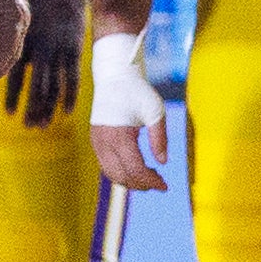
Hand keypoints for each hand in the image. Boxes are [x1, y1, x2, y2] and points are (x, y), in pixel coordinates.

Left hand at [4, 0, 83, 126]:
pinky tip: (65, 112)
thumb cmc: (33, 2)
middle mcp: (42, 49)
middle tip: (28, 126)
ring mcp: (60, 51)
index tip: (9, 113)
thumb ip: (5, 39)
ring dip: (49, 107)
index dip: (13, 96)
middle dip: (32, 108)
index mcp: (25, 41)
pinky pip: (73, 78)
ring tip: (43, 124)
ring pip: (55, 86)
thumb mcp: (15, 17)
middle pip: (37, 86)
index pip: (16, 75)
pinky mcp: (75, 50)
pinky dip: (70, 96)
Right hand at [90, 32, 167, 191]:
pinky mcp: (95, 139)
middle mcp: (105, 142)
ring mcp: (97, 142)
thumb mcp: (155, 112)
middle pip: (122, 176)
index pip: (135, 170)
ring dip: (129, 181)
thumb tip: (162, 162)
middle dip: (141, 184)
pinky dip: (120, 172)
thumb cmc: (138, 91)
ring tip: (147, 177)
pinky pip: (106, 165)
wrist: (115, 75)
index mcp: (120, 136)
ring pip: (111, 174)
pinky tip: (134, 168)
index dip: (151, 182)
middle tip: (158, 182)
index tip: (165, 186)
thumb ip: (159, 138)